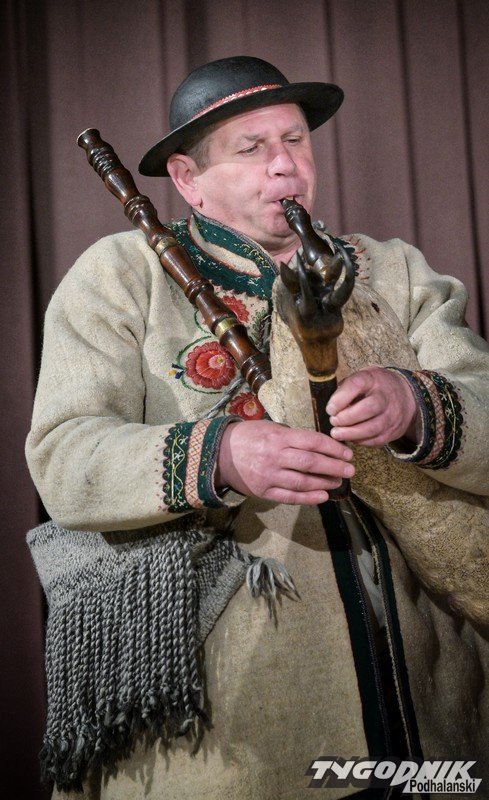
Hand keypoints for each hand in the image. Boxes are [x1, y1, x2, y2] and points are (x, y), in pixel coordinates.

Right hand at [216, 420, 354, 504]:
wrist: (219, 454)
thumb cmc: (248, 436)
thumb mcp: (270, 427)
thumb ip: (292, 436)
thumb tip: (319, 444)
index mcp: (278, 437)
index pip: (312, 442)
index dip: (333, 448)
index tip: (347, 453)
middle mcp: (275, 456)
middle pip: (310, 463)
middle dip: (334, 467)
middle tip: (350, 469)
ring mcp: (269, 476)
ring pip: (302, 482)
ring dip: (324, 483)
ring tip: (338, 481)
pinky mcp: (264, 492)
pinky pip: (290, 497)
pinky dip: (308, 498)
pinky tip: (323, 496)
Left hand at [326, 366, 420, 446]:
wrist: (406, 396)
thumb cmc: (375, 387)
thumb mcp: (362, 377)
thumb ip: (346, 388)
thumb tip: (331, 405)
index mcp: (373, 379)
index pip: (357, 384)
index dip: (340, 398)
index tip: (330, 408)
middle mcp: (385, 397)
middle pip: (368, 408)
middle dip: (347, 418)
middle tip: (333, 421)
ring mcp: (391, 415)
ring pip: (373, 428)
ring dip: (351, 433)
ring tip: (336, 433)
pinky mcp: (393, 431)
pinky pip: (376, 440)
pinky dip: (360, 441)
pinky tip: (350, 437)